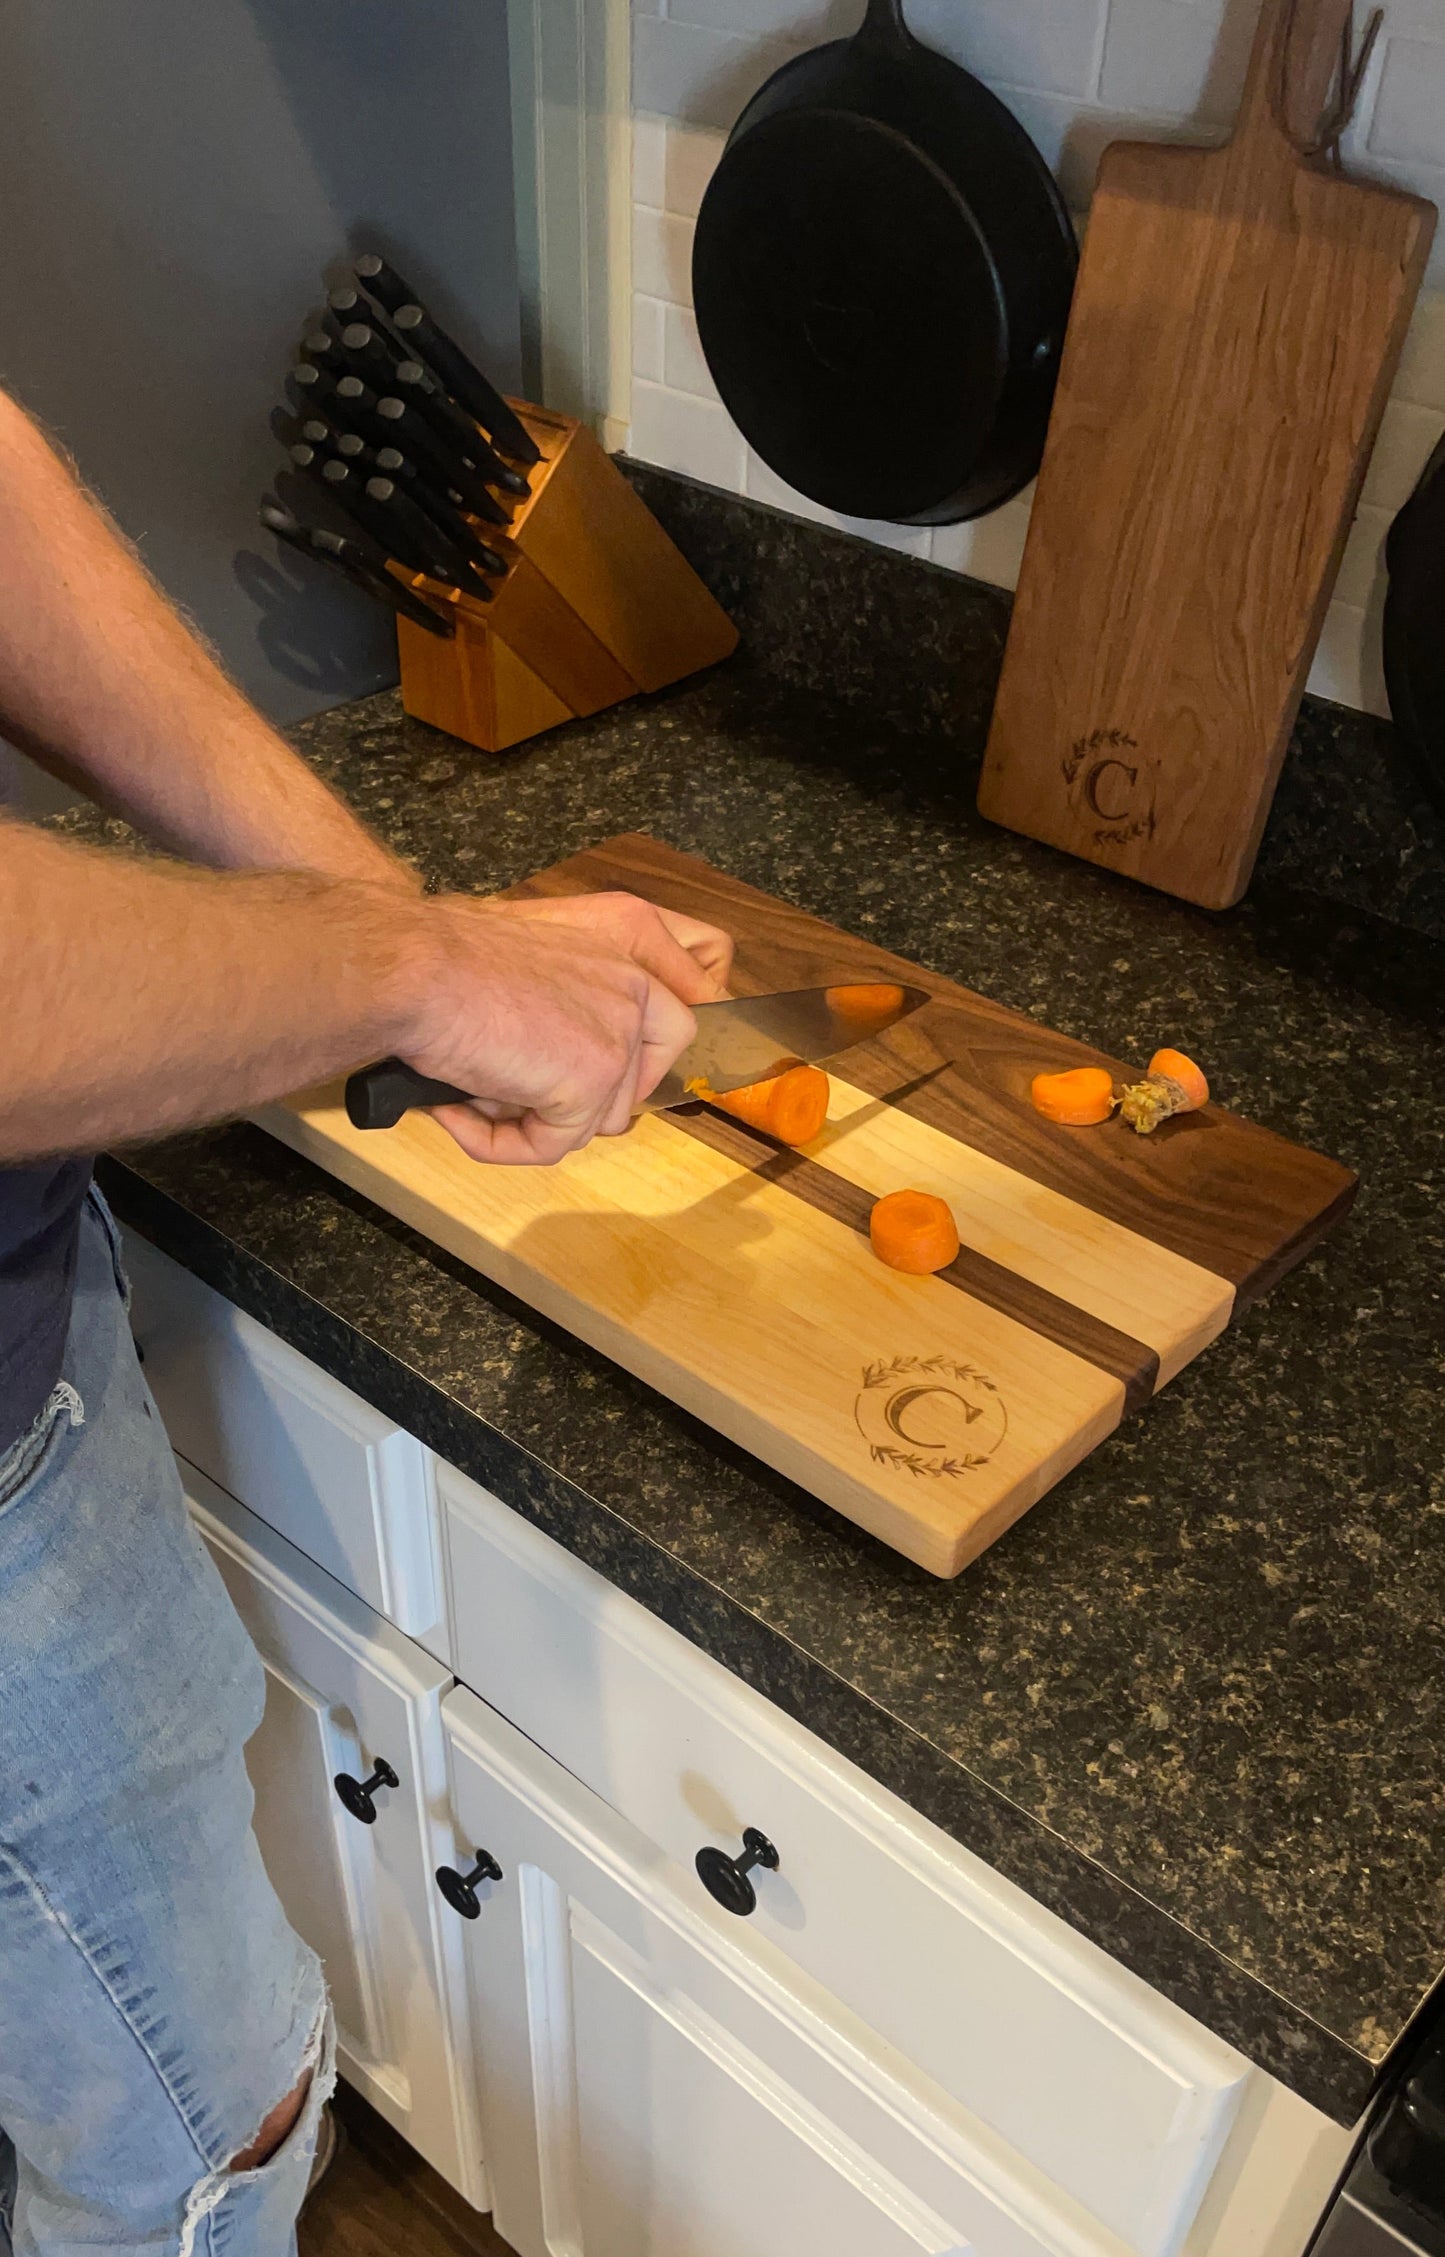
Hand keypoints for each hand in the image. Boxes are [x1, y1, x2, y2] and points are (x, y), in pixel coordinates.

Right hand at [398, 889, 734, 1164]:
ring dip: (534, 1122)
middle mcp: (635, 988)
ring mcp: (618, 1039)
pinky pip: (553, 1145)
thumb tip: (562, 1060)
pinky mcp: (590, 1083)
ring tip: (472, 1092)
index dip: (636, 1065)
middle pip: (642, 1083)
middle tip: (521, 1097)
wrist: (416, 969)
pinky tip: (458, 1114)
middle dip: (585, 1103)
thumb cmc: (445, 956)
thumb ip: (568, 998)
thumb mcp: (529, 961)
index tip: (588, 1083)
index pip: (676, 1022)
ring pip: (596, 1121)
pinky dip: (501, 1144)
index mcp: (625, 946)